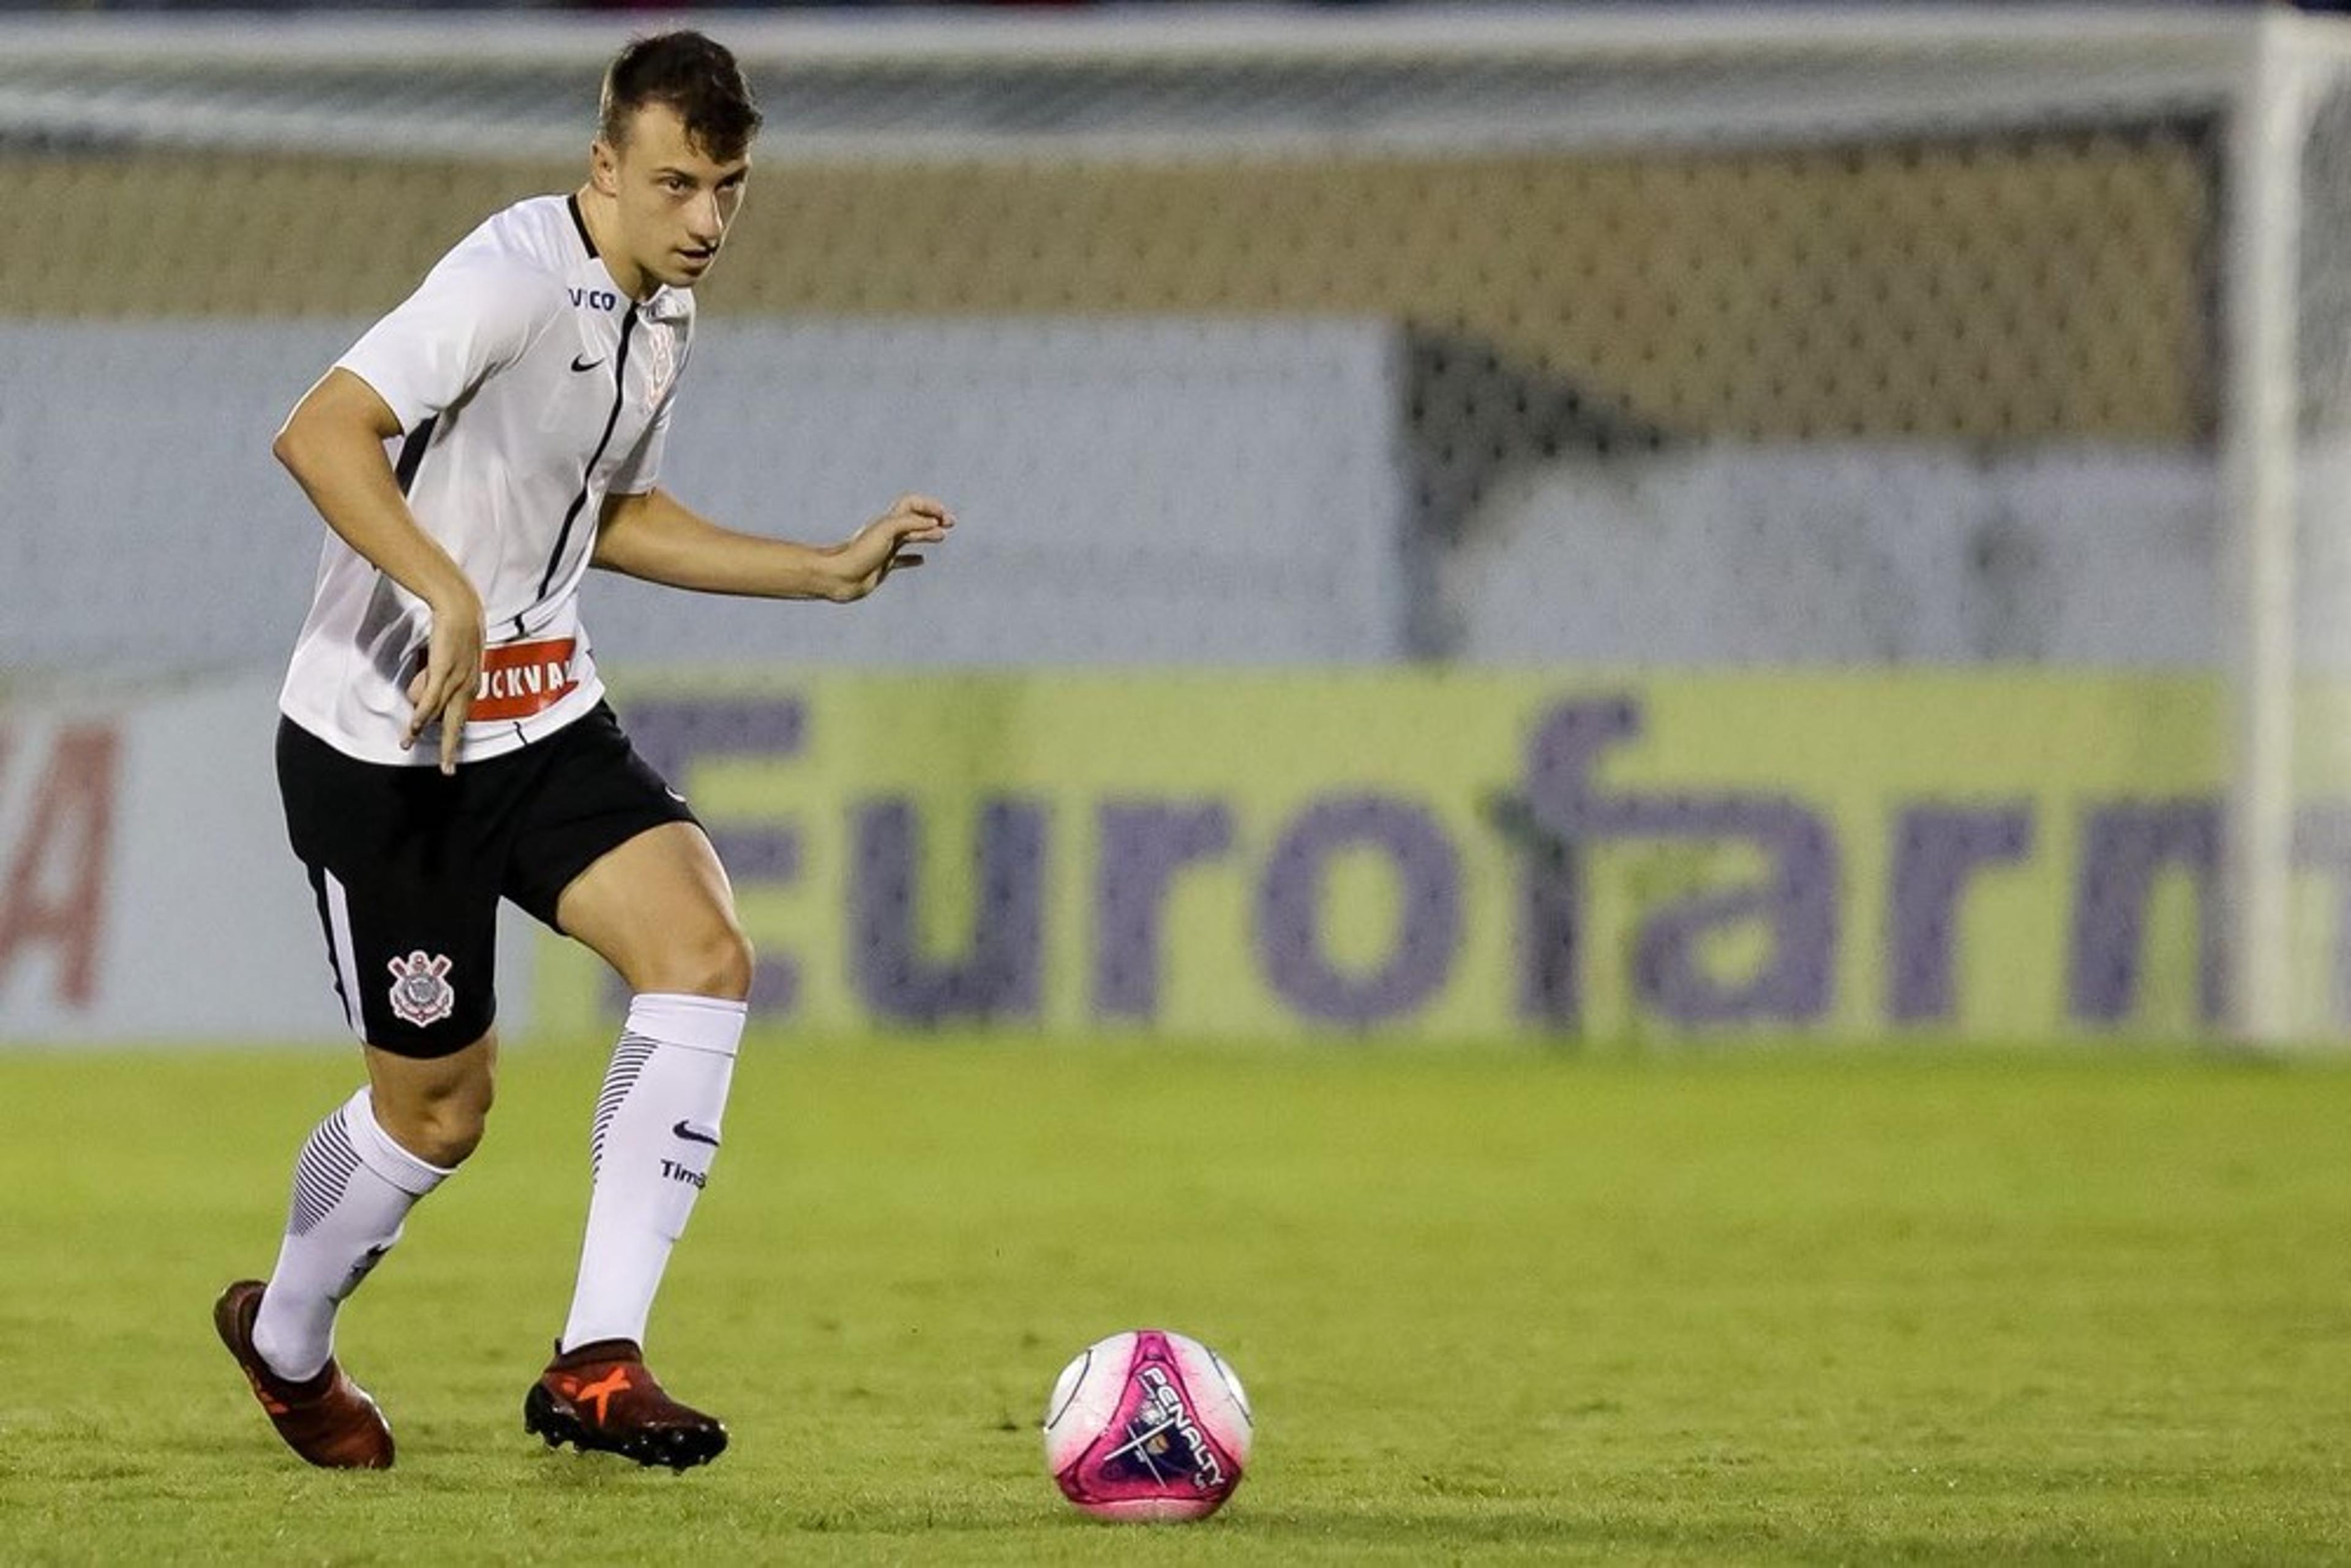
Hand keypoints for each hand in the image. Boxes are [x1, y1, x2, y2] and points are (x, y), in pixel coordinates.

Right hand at [403, 590, 483, 774]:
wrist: (462, 609)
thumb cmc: (455, 633)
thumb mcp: (446, 663)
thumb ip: (433, 682)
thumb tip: (416, 700)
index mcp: (472, 686)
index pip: (461, 719)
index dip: (452, 738)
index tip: (449, 757)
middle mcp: (468, 687)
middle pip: (456, 724)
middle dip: (449, 749)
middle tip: (446, 771)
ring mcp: (457, 678)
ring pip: (439, 712)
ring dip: (421, 730)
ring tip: (407, 744)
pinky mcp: (445, 668)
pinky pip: (432, 696)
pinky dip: (422, 712)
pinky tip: (414, 725)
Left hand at [825, 494, 954, 601]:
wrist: (838, 577)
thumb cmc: (858, 553)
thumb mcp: (887, 531)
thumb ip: (910, 523)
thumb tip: (933, 523)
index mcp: (888, 521)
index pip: (912, 503)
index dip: (929, 506)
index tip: (943, 517)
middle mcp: (887, 532)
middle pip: (914, 518)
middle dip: (933, 518)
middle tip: (951, 523)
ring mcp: (885, 549)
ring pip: (911, 537)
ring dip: (927, 534)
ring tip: (941, 536)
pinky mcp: (883, 566)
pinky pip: (901, 559)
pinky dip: (913, 558)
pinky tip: (921, 560)